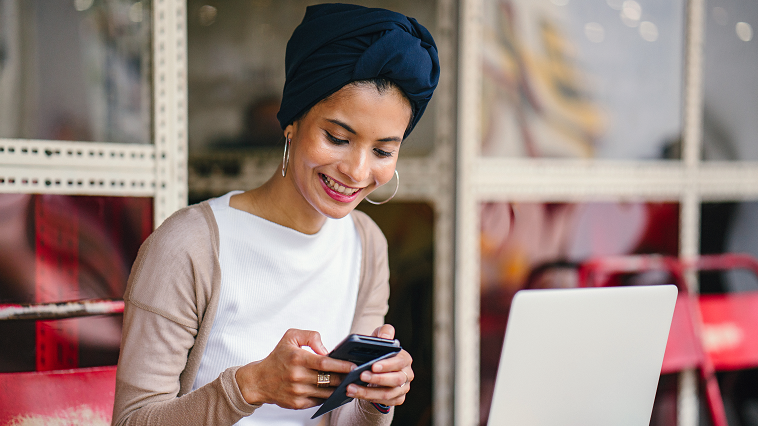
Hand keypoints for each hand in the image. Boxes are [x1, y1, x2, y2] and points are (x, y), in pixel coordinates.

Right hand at [235, 329, 355, 409]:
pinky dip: (328, 397)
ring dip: (339, 389)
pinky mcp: (297, 404)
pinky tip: (335, 391)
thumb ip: (311, 336)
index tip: (353, 366)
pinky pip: (319, 401)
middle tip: (356, 375)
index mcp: (297, 358)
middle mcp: (297, 376)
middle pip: (328, 379)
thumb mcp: (291, 337)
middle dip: (344, 378)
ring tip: (349, 383)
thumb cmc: (278, 357)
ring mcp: (297, 392)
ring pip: (326, 392)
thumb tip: (326, 350)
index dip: (342, 365)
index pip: (325, 363)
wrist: (259, 380)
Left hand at [345, 324, 413, 405]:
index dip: (387, 365)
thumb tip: (385, 337)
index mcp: (404, 359)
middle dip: (377, 379)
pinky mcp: (397, 399)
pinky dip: (369, 399)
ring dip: (368, 392)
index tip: (373, 366)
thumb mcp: (379, 339)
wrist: (376, 369)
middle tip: (361, 376)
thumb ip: (383, 333)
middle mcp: (407, 374)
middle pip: (395, 379)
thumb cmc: (378, 352)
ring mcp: (403, 388)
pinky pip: (385, 402)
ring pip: (388, 393)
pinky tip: (355, 394)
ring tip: (351, 388)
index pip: (399, 362)